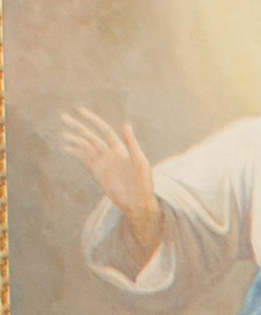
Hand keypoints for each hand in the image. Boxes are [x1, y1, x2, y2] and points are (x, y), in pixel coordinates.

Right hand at [59, 108, 162, 255]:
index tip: (80, 111)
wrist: (138, 204)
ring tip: (62, 135)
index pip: (103, 130)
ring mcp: (102, 164)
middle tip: (63, 117)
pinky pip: (84, 160)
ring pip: (85, 148)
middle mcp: (109, 154)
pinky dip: (76, 153)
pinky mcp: (98, 173)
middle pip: (90, 136)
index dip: (92, 120)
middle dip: (77, 127)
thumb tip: (126, 124)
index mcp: (119, 149)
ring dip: (74, 140)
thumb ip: (131, 143)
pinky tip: (66, 148)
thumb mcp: (139, 162)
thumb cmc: (143, 183)